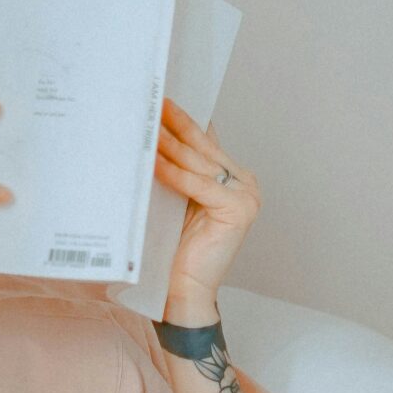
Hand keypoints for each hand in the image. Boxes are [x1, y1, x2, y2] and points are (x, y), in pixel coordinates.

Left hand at [154, 100, 259, 323]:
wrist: (183, 292)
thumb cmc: (176, 249)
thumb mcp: (178, 200)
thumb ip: (178, 171)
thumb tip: (157, 135)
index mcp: (235, 179)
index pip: (206, 143)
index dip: (184, 121)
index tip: (163, 100)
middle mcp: (245, 184)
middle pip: (203, 148)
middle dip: (175, 125)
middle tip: (152, 103)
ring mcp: (246, 196)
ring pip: (198, 163)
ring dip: (168, 143)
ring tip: (146, 125)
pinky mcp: (238, 209)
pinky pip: (197, 184)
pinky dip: (172, 172)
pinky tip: (152, 161)